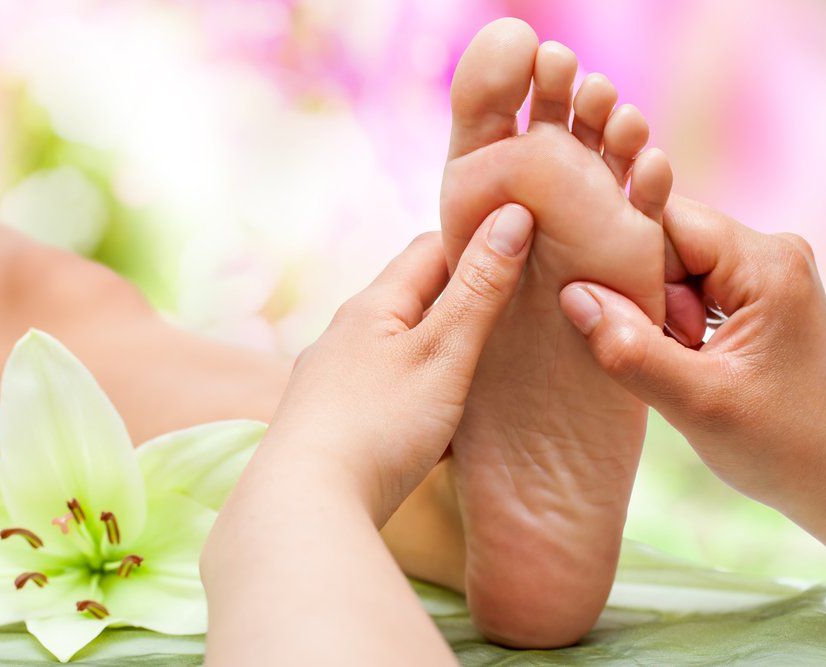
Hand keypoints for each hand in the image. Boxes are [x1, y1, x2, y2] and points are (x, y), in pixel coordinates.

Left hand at [202, 205, 532, 666]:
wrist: (305, 504)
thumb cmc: (378, 426)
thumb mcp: (441, 354)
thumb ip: (479, 291)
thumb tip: (513, 214)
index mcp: (372, 306)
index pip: (429, 248)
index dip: (476, 238)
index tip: (520, 243)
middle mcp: (346, 334)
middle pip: (412, 296)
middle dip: (461, 293)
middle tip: (515, 302)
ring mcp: (334, 379)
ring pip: (399, 346)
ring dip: (440, 345)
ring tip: (487, 360)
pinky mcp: (333, 422)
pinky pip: (387, 389)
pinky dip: (420, 388)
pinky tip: (441, 416)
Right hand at [559, 195, 825, 545]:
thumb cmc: (783, 446)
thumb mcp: (698, 404)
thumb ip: (632, 349)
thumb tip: (572, 295)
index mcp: (767, 264)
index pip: (665, 221)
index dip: (625, 259)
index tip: (621, 316)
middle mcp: (770, 251)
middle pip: (666, 238)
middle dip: (643, 291)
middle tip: (663, 350)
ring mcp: (762, 271)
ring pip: (671, 264)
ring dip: (656, 310)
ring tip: (679, 359)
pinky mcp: (753, 293)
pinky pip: (687, 283)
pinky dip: (671, 319)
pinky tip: (682, 355)